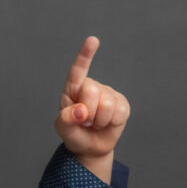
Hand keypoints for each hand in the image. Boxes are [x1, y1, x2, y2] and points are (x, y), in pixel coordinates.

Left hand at [54, 36, 130, 182]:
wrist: (91, 147)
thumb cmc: (74, 133)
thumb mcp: (64, 129)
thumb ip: (67, 119)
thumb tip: (81, 111)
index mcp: (72, 89)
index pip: (78, 70)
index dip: (85, 55)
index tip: (93, 40)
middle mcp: (91, 87)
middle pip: (92, 92)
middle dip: (88, 112)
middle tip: (85, 121)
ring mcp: (107, 94)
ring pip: (107, 104)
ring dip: (99, 120)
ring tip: (95, 123)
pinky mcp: (121, 104)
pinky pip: (120, 111)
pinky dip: (112, 122)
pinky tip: (107, 123)